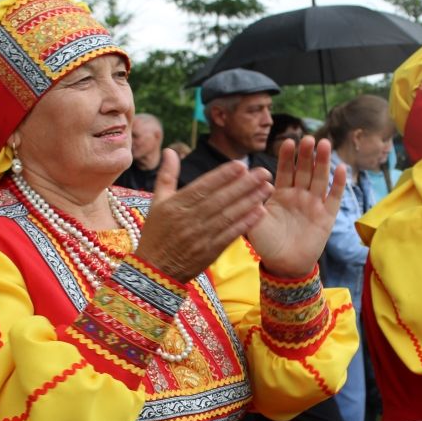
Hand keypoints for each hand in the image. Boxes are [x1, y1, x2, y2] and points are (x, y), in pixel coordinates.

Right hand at [135, 149, 273, 282]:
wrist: (154, 270)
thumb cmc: (156, 233)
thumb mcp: (157, 202)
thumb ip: (166, 175)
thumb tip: (171, 150)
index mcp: (176, 205)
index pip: (203, 187)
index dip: (223, 175)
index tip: (242, 165)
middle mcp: (188, 219)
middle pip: (220, 199)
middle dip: (244, 184)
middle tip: (264, 172)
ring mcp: (200, 237)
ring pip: (228, 215)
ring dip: (250, 201)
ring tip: (267, 188)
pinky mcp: (209, 252)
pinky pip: (230, 235)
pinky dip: (245, 223)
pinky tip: (260, 212)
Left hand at [246, 136, 346, 277]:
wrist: (284, 265)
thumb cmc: (266, 244)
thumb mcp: (255, 222)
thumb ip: (253, 203)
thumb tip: (250, 183)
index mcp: (281, 194)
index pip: (284, 170)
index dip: (287, 157)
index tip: (288, 142)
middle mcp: (298, 195)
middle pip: (304, 170)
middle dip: (306, 154)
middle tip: (309, 138)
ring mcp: (314, 204)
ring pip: (319, 178)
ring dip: (322, 162)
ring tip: (324, 144)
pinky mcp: (327, 216)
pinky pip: (334, 197)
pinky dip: (338, 184)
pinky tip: (341, 168)